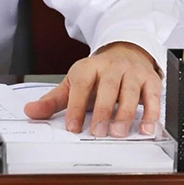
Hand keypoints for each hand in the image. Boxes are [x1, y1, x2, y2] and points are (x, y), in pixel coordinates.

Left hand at [23, 42, 160, 136]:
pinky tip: (146, 129)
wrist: (126, 51)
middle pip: (107, 86)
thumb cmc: (98, 73)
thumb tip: (30, 111)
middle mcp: (111, 67)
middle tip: (98, 132)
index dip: (76, 105)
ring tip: (118, 132)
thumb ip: (53, 100)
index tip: (72, 126)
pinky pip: (152, 97)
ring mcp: (132, 73)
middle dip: (102, 110)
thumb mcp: (74, 82)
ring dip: (125, 113)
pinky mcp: (150, 80)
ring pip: (130, 92)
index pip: (81, 84)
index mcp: (88, 67)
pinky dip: (151, 114)